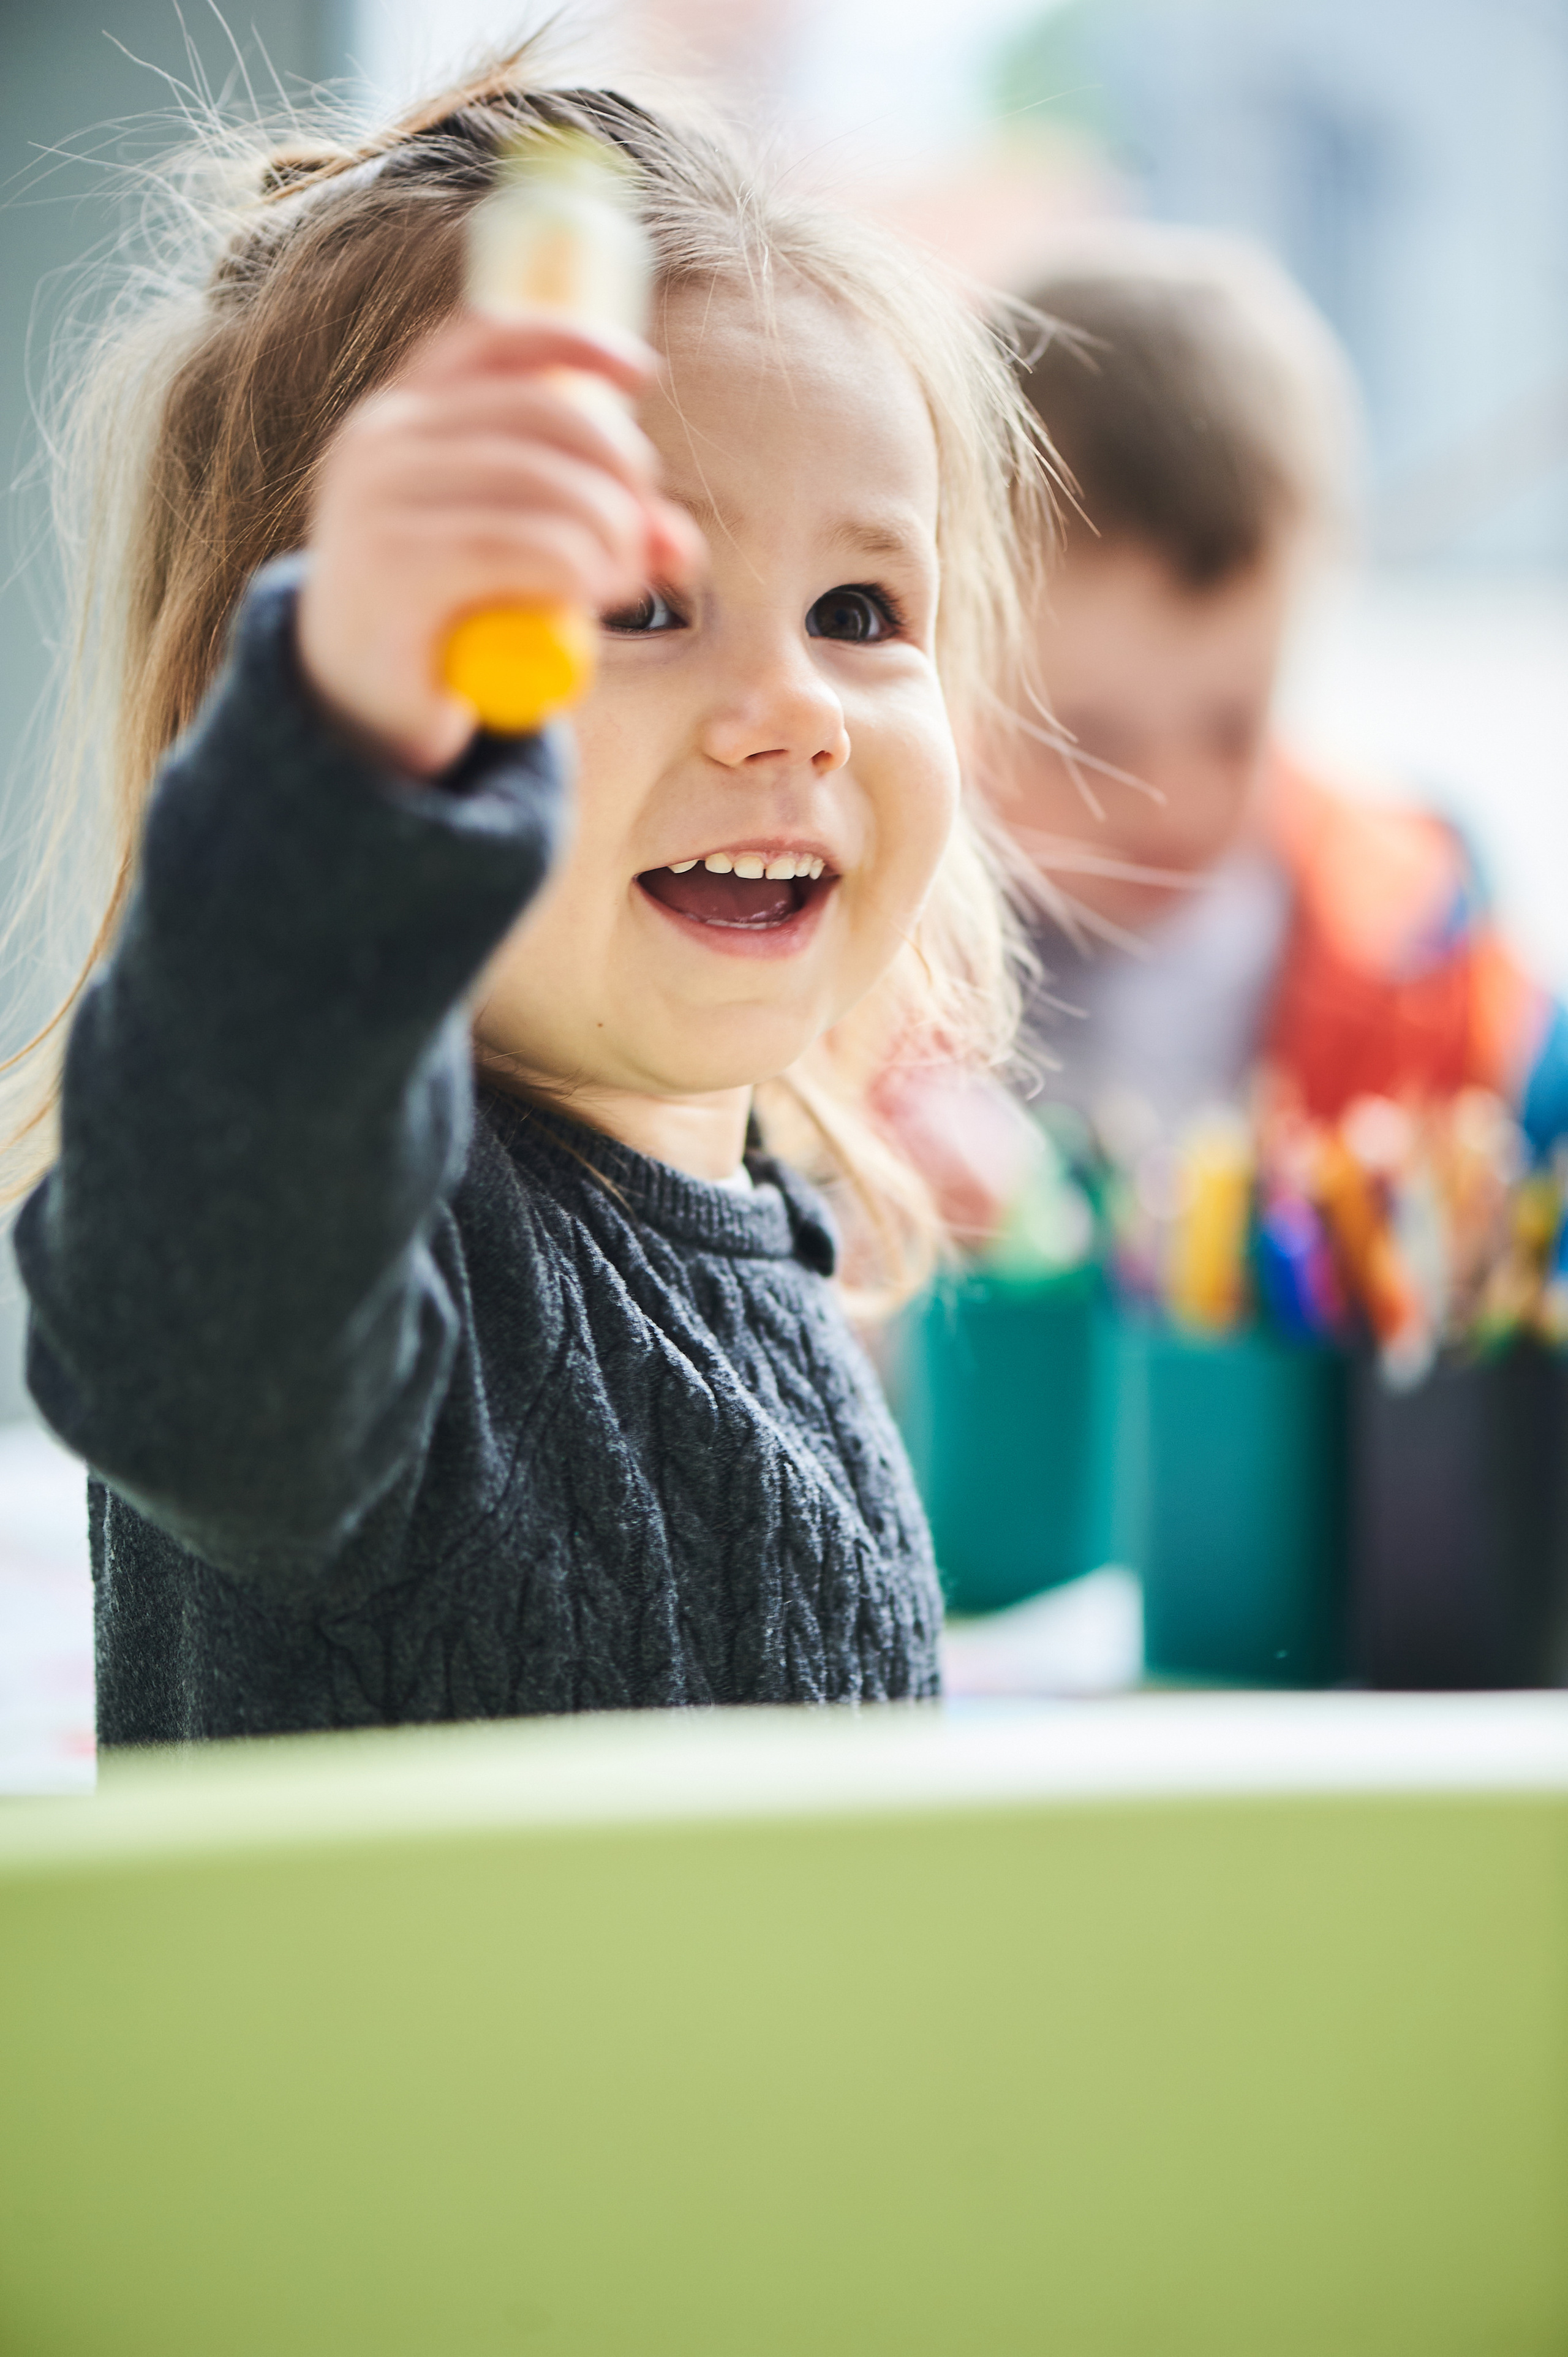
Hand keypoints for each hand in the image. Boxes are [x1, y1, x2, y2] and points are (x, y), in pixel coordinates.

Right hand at [297, 314, 703, 775]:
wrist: (355, 716)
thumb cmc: (443, 626)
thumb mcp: (516, 560)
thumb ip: (590, 531)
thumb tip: (678, 541)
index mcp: (400, 416)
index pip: (488, 339)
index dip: (571, 341)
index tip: (641, 375)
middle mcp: (380, 441)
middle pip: (542, 413)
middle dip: (620, 471)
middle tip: (645, 540)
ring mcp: (379, 499)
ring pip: (544, 481)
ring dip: (611, 533)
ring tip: (621, 583)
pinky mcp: (396, 566)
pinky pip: (526, 545)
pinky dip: (581, 568)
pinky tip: (589, 597)